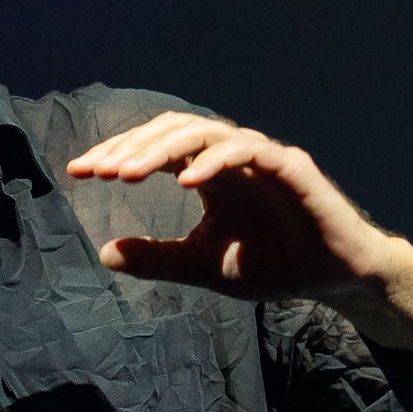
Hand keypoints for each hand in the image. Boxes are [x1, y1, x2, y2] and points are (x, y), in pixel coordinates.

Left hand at [66, 112, 412, 350]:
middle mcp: (233, 156)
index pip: (156, 147)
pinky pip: (251, 152)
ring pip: (207, 132)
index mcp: (209, 172)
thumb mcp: (204, 266)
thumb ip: (158, 258)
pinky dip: (216, 161)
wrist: (334, 280)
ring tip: (128, 173)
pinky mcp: (294, 169)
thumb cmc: (272, 264)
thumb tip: (105, 253)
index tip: (78, 172)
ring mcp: (264, 157)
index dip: (117, 154)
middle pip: (174, 130)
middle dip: (131, 147)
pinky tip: (186, 182)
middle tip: (96, 170)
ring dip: (163, 149)